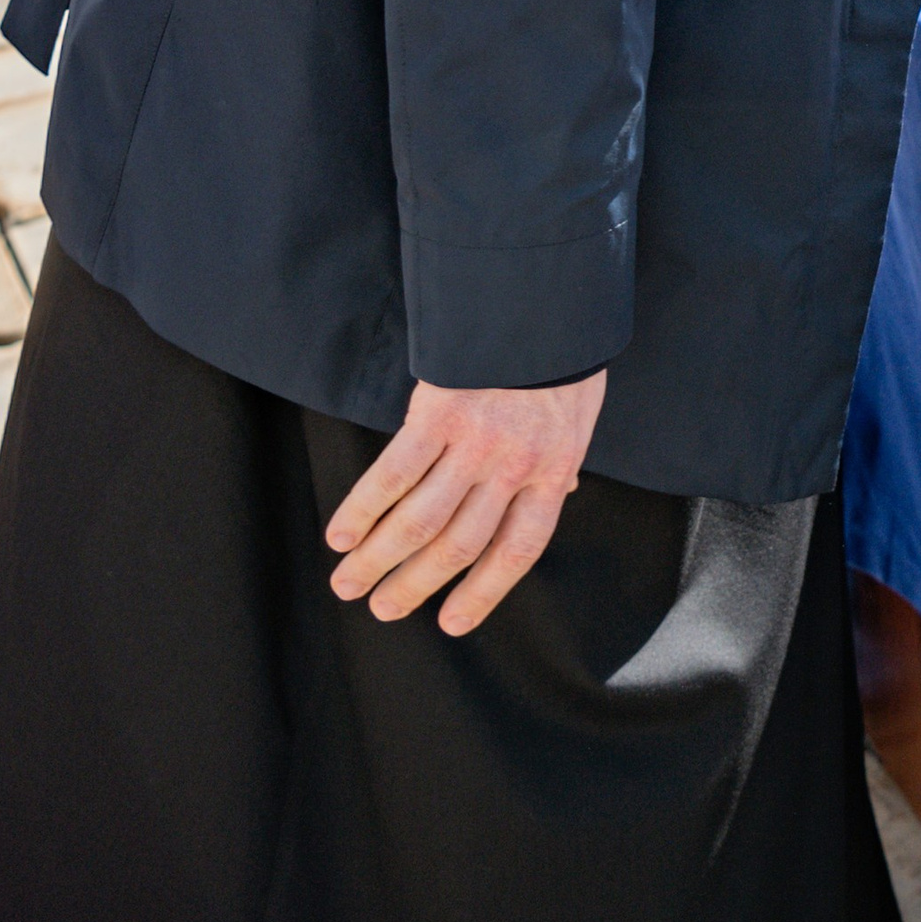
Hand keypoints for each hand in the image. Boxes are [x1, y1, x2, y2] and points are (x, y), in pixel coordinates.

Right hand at [324, 370, 606, 635]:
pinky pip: (394, 474)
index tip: (452, 623)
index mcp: (552, 471)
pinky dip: (363, 508)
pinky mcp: (439, 414)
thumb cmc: (563, 357)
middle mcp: (513, 467)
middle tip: (382, 609)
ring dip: (378, 559)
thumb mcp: (580, 415)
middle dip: (415, 584)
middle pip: (460, 546)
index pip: (517, 550)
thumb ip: (562, 459)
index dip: (485, 592)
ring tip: (348, 584)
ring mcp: (475, 442)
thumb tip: (567, 494)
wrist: (546, 298)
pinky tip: (341, 534)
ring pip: (421, 520)